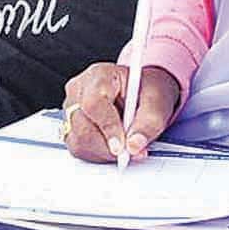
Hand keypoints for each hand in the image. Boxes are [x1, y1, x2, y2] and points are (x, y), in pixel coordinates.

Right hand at [59, 62, 180, 163]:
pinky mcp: (71, 125)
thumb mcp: (158, 101)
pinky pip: (78, 147)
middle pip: (82, 125)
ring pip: (78, 140)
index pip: (93, 103)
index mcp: (99, 75)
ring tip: (125, 146)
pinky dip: (97, 153)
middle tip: (131, 151)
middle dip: (107, 146)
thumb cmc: (147, 91)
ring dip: (103, 152)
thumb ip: (149, 123)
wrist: (142, 93)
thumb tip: (134, 145)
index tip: (121, 147)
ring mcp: (71, 108)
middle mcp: (79, 90)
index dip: (107, 127)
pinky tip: (113, 146)